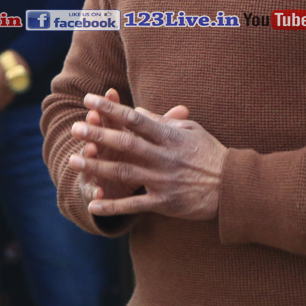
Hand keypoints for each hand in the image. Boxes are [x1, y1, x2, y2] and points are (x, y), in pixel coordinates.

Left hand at [68, 93, 225, 220]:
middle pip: (125, 144)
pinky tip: (92, 204)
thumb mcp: (191, 130)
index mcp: (170, 136)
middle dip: (98, 135)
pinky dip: (112, 206)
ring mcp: (163, 181)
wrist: (232, 187)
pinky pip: (134, 205)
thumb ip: (163, 122)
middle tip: (75, 128)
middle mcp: (164, 157)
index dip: (111, 109)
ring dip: (97, 167)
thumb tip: (138, 112)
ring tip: (73, 161)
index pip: (135, 119)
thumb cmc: (210, 153)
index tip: (90, 100)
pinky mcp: (164, 203)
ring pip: (124, 173)